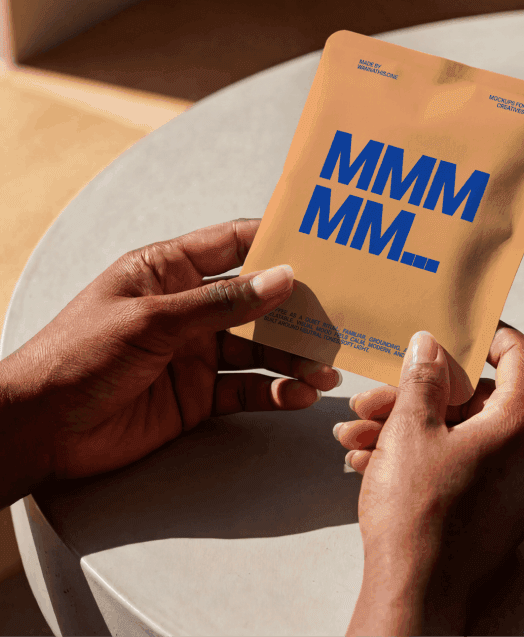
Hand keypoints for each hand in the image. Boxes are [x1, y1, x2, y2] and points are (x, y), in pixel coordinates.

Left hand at [1, 218, 339, 484]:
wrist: (39, 430)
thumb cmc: (78, 355)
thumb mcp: (152, 320)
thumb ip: (221, 303)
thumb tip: (282, 278)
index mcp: (169, 271)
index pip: (233, 245)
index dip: (275, 242)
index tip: (320, 244)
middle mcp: (189, 308)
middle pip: (257, 301)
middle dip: (296, 311)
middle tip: (336, 319)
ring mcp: (196, 352)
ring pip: (259, 348)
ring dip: (294, 358)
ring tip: (325, 370)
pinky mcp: (199, 394)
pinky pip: (247, 388)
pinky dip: (276, 392)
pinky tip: (299, 396)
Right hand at [339, 323, 523, 635]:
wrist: (413, 600)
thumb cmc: (419, 522)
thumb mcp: (410, 430)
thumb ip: (423, 378)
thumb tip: (431, 347)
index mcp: (521, 427)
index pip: (523, 356)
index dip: (492, 334)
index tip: (463, 329)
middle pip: (481, 399)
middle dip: (422, 392)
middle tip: (381, 394)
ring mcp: (516, 488)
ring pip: (464, 435)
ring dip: (411, 426)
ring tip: (360, 432)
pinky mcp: (497, 511)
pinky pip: (465, 465)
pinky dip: (425, 456)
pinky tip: (372, 459)